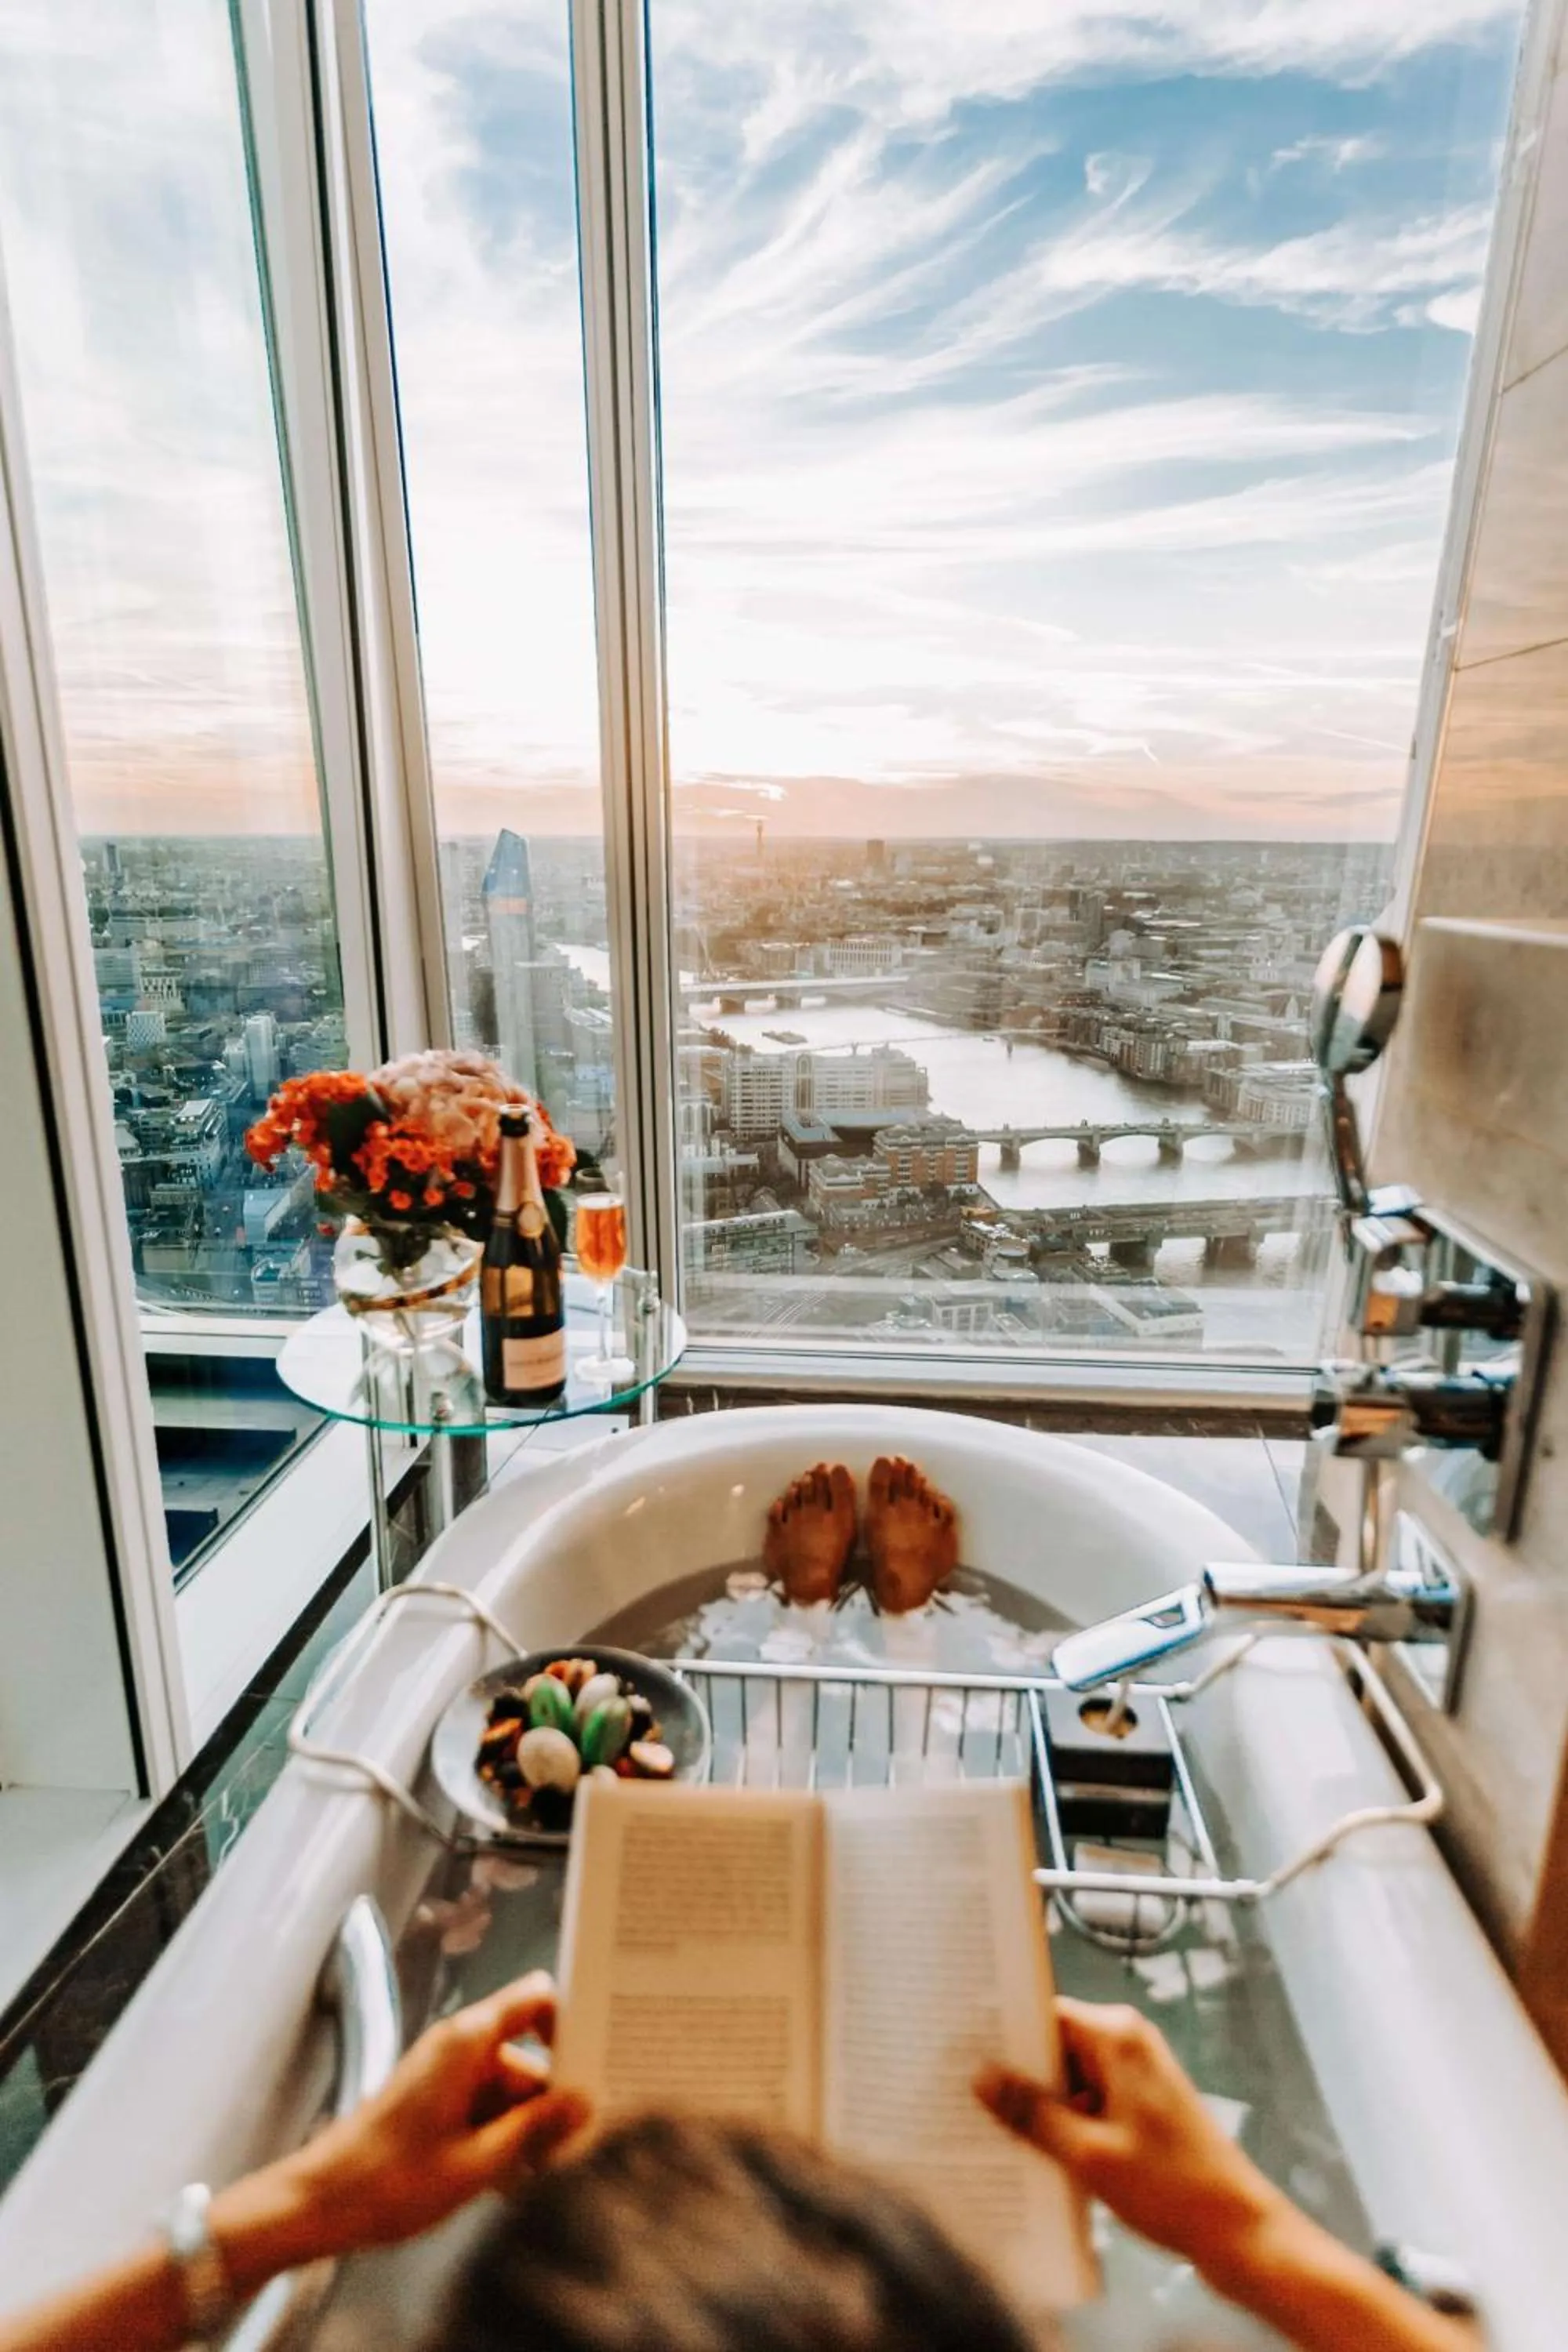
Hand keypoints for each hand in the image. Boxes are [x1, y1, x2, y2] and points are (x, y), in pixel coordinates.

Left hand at [227, 1973, 588, 2267]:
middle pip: (529, 2054)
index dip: (572, 2024)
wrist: (317, 2205)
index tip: (597, 2065)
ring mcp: (443, 2072)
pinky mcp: (432, 2099)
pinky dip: (498, 2134)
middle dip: (551, 2101)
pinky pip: (483, 2103)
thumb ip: (535, 2129)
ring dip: (525, 2126)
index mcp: (468, 2042)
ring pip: (508, 2086)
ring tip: (528, 2176)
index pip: (538, 1999)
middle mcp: (458, 2045)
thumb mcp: (477, 2164)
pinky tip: (501, 2179)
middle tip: (566, 2150)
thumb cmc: (390, 2183)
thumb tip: (585, 2101)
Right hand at [975, 1997, 1287, 2281]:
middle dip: (1016, 2074)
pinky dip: (1064, 2125)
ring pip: (1070, 2080)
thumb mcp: (1089, 2154)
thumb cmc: (1169, 2186)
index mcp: (1117, 2037)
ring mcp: (1137, 2078)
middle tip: (960, 2095)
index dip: (1002, 2031)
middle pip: (1055, 2047)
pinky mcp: (1143, 2110)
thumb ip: (1032, 2113)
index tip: (956, 2049)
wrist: (1240, 2233)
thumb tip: (980, 2076)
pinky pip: (1089, 2104)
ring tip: (985, 2129)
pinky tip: (1031, 2154)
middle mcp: (1128, 2045)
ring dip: (1039, 2106)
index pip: (1044, 2014)